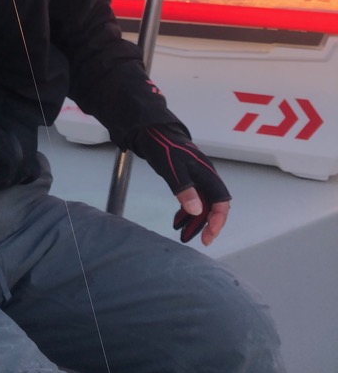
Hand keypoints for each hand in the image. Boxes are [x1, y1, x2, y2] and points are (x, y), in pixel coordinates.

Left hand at [131, 123, 230, 246]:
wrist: (152, 132)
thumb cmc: (163, 147)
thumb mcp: (171, 169)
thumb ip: (184, 189)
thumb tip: (197, 211)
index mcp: (206, 173)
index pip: (221, 201)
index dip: (218, 219)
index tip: (209, 235)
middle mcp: (205, 177)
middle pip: (214, 205)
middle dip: (208, 224)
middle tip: (200, 240)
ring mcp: (197, 178)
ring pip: (202, 204)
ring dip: (196, 221)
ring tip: (184, 235)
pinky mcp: (187, 179)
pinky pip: (192, 200)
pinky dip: (186, 212)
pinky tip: (177, 222)